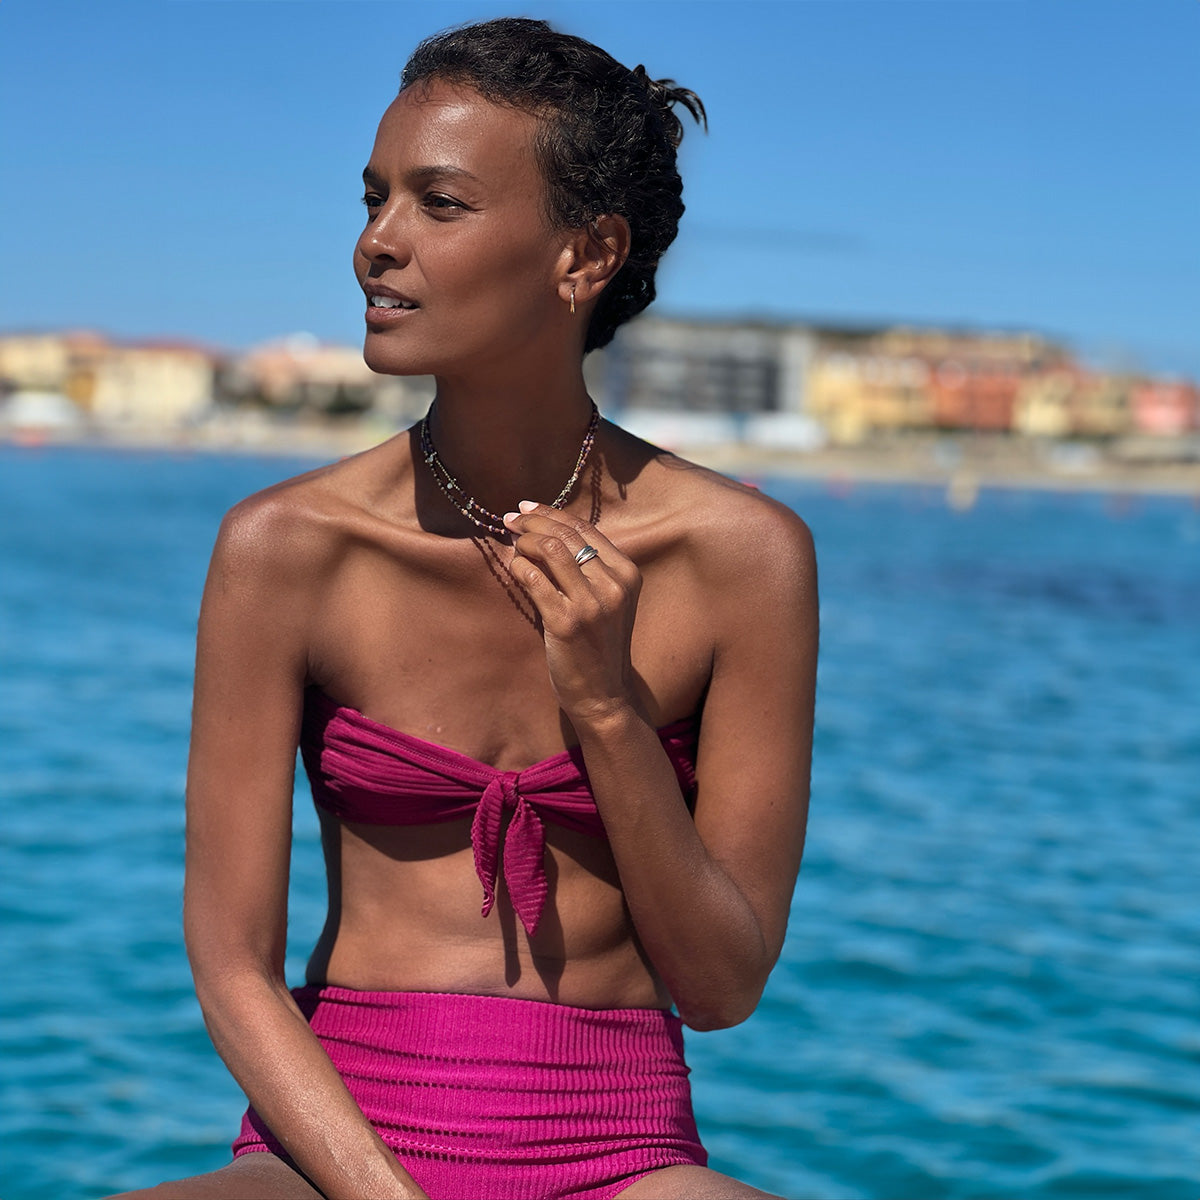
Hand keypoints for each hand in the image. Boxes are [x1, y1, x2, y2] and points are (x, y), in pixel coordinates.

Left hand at [502, 501, 641, 723]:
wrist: (603, 694)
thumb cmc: (598, 646)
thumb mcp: (606, 601)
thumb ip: (587, 569)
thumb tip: (544, 531)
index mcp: (627, 575)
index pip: (586, 528)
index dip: (552, 513)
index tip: (527, 508)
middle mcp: (613, 586)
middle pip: (567, 534)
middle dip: (533, 521)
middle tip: (510, 519)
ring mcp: (592, 605)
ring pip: (552, 550)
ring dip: (525, 540)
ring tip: (512, 543)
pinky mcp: (566, 623)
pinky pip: (535, 579)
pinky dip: (519, 566)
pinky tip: (514, 567)